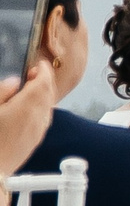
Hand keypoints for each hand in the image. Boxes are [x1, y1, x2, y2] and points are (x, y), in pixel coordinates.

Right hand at [0, 62, 57, 181]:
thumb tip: (14, 82)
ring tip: (30, 90)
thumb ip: (2, 92)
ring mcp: (39, 130)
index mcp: (27, 106)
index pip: (44, 82)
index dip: (44, 70)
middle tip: (34, 74)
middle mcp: (38, 118)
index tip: (40, 64)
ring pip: (49, 106)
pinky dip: (41, 108)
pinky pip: (44, 119)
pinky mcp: (35, 141)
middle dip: (45, 81)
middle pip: (49, 93)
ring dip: (44, 95)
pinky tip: (29, 109)